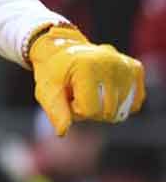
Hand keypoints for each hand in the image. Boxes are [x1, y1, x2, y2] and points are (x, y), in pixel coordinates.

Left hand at [29, 25, 145, 135]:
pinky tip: (105, 88)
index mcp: (87, 66)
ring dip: (103, 107)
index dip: (75, 109)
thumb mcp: (47, 89)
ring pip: (121, 112)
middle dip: (90, 109)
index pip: (90, 111)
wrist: (62, 49)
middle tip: (78, 91)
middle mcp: (111, 63)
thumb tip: (62, 132)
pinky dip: (119, 103)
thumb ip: (55, 111)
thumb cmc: (53, 72)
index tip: (68, 94)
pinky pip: (134, 104)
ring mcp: (126, 65)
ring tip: (90, 89)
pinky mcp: (135, 68)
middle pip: (107, 113)